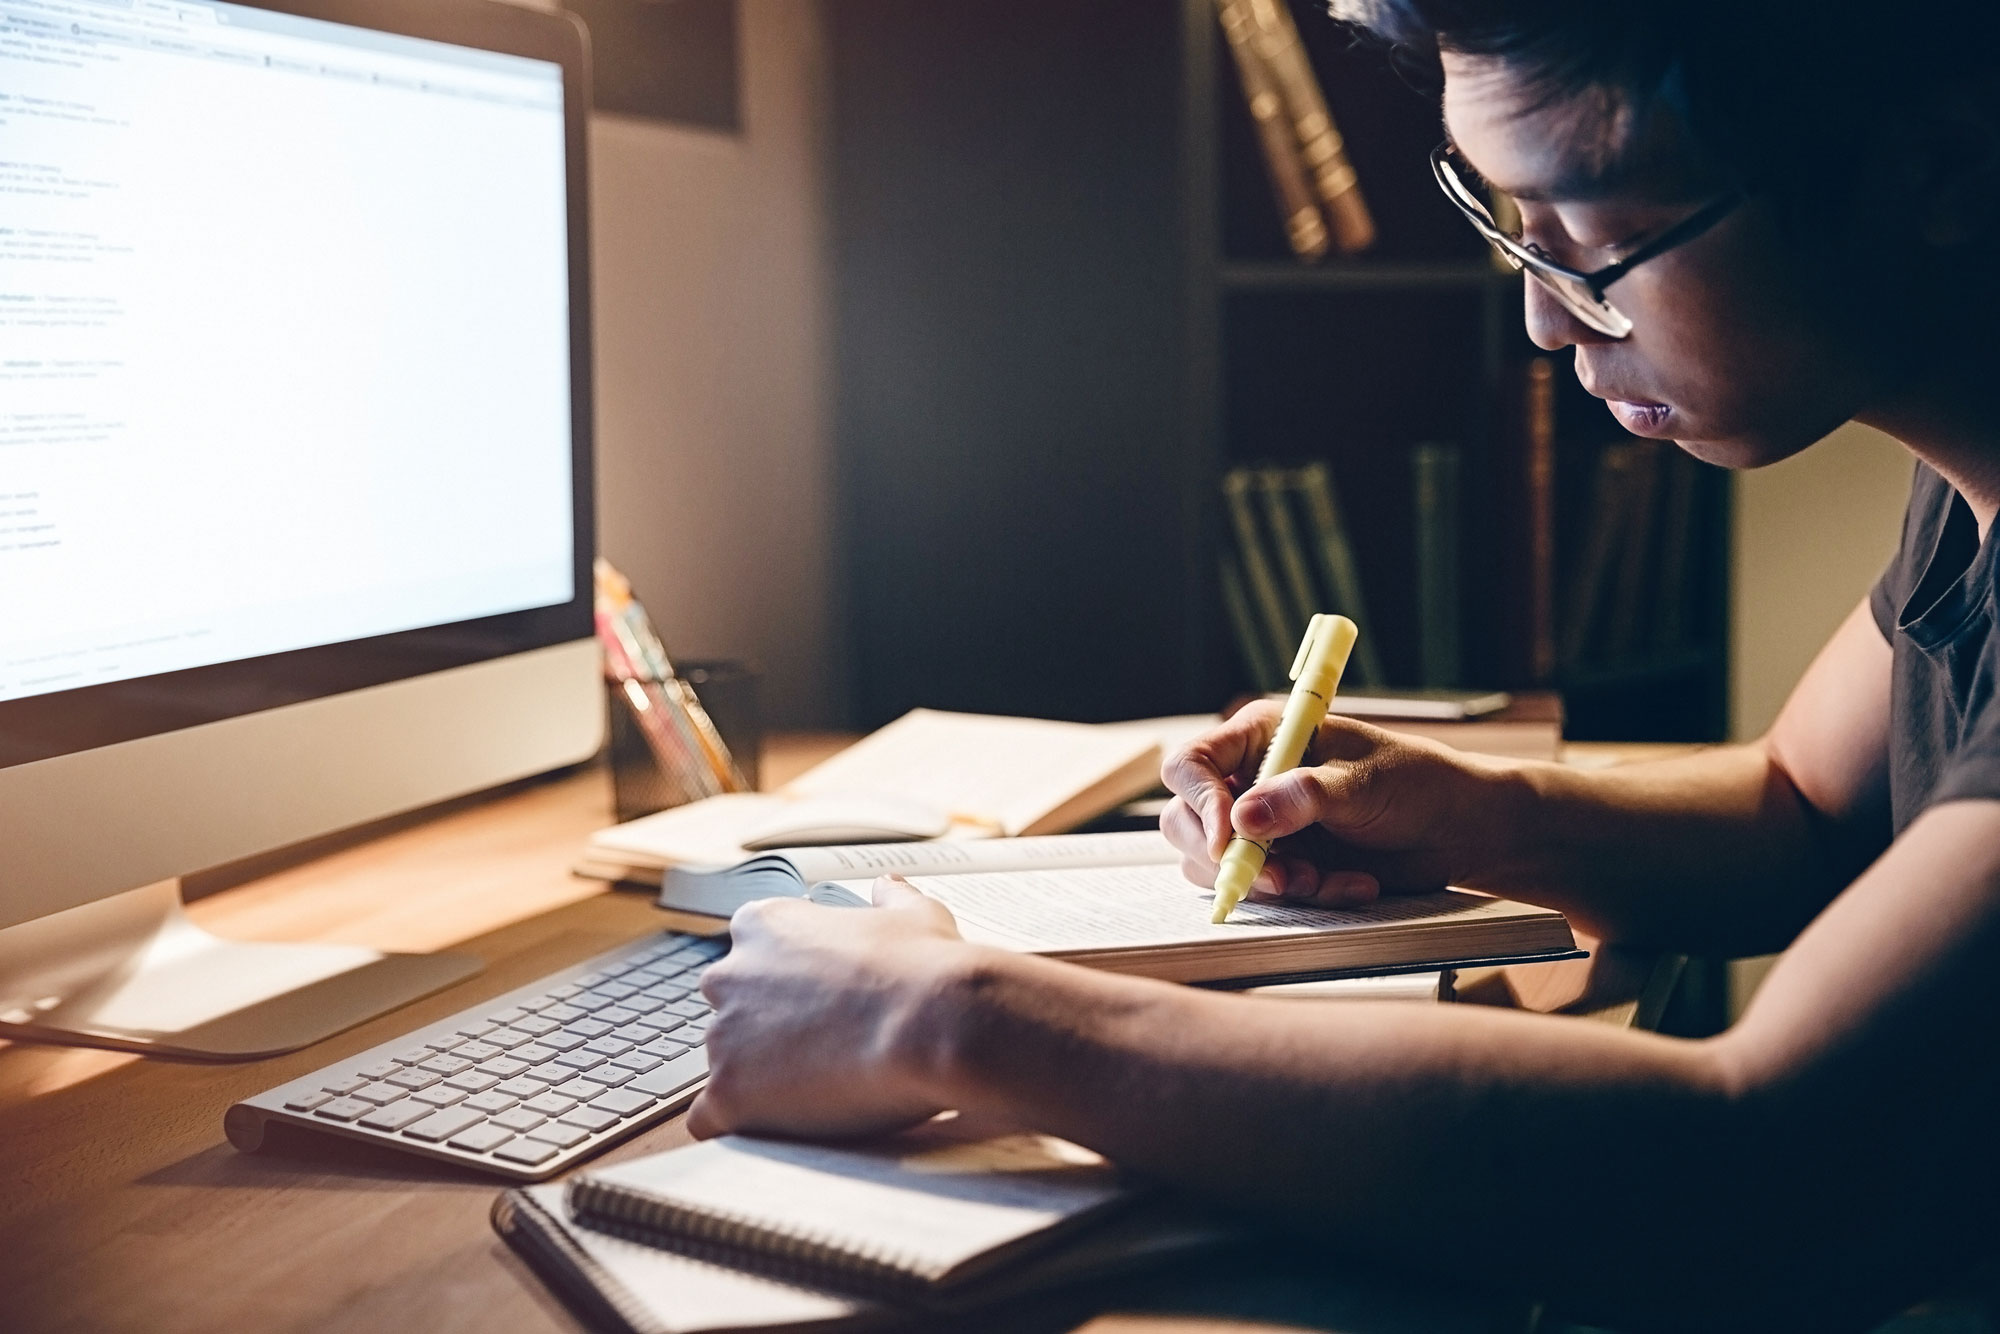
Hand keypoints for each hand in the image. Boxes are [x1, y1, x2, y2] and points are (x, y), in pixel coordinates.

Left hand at [686, 877, 971, 1140]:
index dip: (786, 986)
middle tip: (821, 1047)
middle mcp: (728, 975)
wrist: (931, 1024)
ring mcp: (722, 1036)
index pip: (750, 955)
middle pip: (732, 1010)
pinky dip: (734, 1124)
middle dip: (765, 1030)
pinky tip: (772, 1126)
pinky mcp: (728, 1093)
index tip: (819, 1004)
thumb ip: (890, 898)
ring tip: (818, 1090)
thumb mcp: (913, 915)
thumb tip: (888, 886)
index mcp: (763, 925)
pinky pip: (708, 1119)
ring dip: (758, 1079)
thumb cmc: (924, 968)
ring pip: (724, 1064)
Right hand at [1160, 701, 1523, 905]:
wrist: (1459, 829)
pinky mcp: (1282, 863)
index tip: (1227, 840)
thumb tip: (1242, 820)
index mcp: (1264, 736)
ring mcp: (1262, 825)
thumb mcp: (1363, 783)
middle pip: (1187, 822)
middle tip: (1285, 878)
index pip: (1193, 763)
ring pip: (1219, 866)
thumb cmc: (1418, 783)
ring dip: (1274, 883)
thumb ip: (1303, 798)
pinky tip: (1351, 884)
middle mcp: (1251, 778)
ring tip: (1329, 879)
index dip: (1199, 802)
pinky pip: (1264, 891)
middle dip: (1233, 859)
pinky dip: (1305, 896)